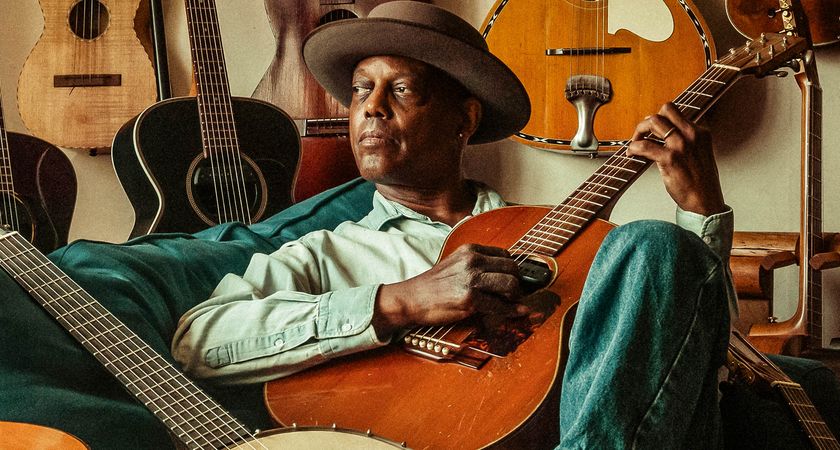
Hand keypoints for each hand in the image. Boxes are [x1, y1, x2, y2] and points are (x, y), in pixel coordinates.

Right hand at [373, 244, 529, 336]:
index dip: (512, 269)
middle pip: (512, 268)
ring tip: (511, 303)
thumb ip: (476, 264)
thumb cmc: (433, 285)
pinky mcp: (470, 299)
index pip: (505, 254)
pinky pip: (500, 305)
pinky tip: (516, 313)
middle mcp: (473, 261)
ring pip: (511, 285)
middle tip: (514, 294)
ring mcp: (472, 279)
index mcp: (470, 250)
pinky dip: (511, 311)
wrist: (412, 298)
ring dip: (515, 297)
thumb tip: (503, 272)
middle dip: (517, 283)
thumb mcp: (455, 264)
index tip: (513, 279)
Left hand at [627, 103, 725, 215]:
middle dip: (648, 120)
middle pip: (665, 110)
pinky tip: (632, 153)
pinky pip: (645, 145)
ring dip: (639, 131)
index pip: (675, 112)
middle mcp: (692, 134)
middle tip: (641, 135)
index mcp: (700, 132)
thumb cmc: (700, 183)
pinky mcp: (670, 159)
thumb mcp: (699, 153)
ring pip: (654, 121)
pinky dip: (634, 147)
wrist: (705, 202)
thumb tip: (662, 135)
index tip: (651, 130)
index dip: (659, 119)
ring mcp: (681, 145)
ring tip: (634, 143)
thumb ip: (685, 141)